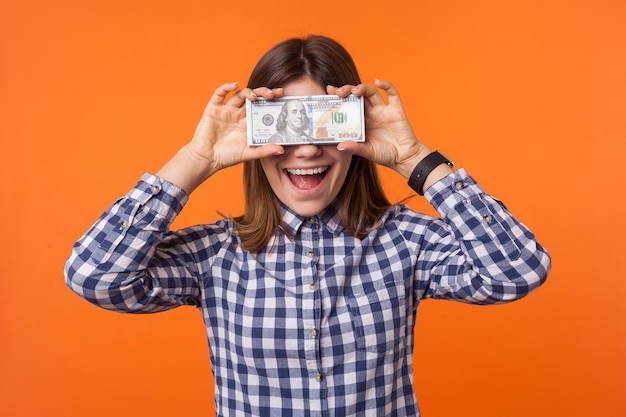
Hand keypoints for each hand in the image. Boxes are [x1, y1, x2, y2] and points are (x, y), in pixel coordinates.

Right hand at [156, 83, 284, 192]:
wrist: (206, 158)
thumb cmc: (227, 157)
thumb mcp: (248, 154)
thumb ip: (264, 151)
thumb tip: (281, 149)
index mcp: (249, 123)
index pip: (263, 108)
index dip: (272, 101)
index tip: (282, 96)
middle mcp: (239, 114)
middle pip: (254, 98)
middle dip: (264, 93)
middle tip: (273, 93)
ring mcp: (226, 110)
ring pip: (239, 95)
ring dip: (248, 92)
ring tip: (254, 96)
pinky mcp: (213, 109)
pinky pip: (219, 94)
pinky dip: (226, 87)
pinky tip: (234, 85)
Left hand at [327, 79, 430, 177]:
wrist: (404, 158)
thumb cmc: (385, 154)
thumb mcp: (367, 152)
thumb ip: (354, 148)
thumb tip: (339, 146)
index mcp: (362, 121)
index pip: (348, 105)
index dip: (338, 98)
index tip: (328, 92)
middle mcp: (371, 113)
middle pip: (357, 96)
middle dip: (347, 90)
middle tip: (338, 92)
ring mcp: (383, 110)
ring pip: (371, 92)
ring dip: (362, 88)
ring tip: (354, 91)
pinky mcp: (396, 110)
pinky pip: (393, 94)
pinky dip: (386, 85)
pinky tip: (378, 82)